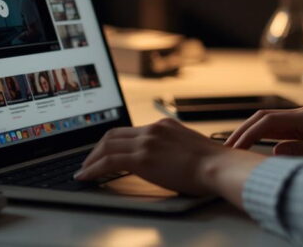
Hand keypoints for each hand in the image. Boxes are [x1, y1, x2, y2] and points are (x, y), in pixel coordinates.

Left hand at [74, 118, 264, 201]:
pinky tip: (86, 176)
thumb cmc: (212, 165)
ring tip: (84, 170)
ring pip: (107, 145)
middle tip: (89, 161)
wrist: (218, 166)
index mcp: (165, 125)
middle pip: (114, 133)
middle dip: (97, 148)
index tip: (106, 151)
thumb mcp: (189, 149)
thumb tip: (164, 162)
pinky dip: (93, 168)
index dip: (113, 142)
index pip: (131, 130)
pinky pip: (108, 161)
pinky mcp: (143, 157)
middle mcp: (154, 129)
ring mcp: (147, 141)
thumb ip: (172, 149)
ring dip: (91, 158)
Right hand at [224, 107, 302, 155]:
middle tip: (225, 150)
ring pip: (269, 123)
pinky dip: (262, 137)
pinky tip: (257, 150)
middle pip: (263, 118)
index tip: (233, 150)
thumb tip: (276, 150)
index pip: (267, 121)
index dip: (247, 135)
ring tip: (235, 150)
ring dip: (250, 134)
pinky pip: (280, 130)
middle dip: (242, 132)